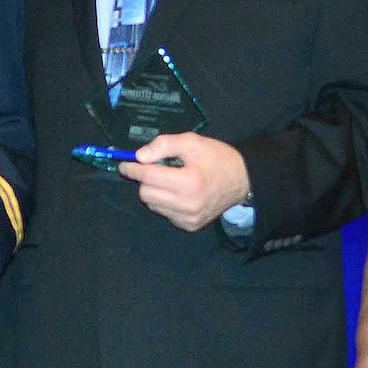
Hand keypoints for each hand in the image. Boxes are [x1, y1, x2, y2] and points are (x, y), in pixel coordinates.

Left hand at [120, 132, 249, 232]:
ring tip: (171, 180)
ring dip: (155, 191)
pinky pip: (164, 213)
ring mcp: (188, 218)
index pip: (149, 177)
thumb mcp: (192, 141)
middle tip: (155, 169)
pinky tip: (179, 193)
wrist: (241, 180)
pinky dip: (165, 202)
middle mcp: (188, 204)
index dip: (133, 169)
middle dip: (145, 179)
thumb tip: (139, 157)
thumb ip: (164, 145)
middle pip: (146, 193)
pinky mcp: (189, 226)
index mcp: (189, 181)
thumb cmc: (216, 157)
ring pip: (152, 204)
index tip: (125, 164)